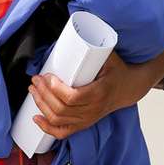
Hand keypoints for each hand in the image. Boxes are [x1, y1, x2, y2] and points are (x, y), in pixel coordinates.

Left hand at [29, 51, 163, 139]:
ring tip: (33, 91)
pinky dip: (48, 128)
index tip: (47, 76)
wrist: (129, 88)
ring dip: (42, 106)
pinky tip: (36, 118)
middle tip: (35, 80)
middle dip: (44, 94)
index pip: (73, 98)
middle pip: (62, 109)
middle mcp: (93, 110)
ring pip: (59, 120)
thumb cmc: (117, 70)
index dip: (56, 89)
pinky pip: (63, 132)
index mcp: (99, 93)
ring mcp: (88, 119)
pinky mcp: (83, 124)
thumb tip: (74, 32)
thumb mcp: (109, 56)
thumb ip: (94, 45)